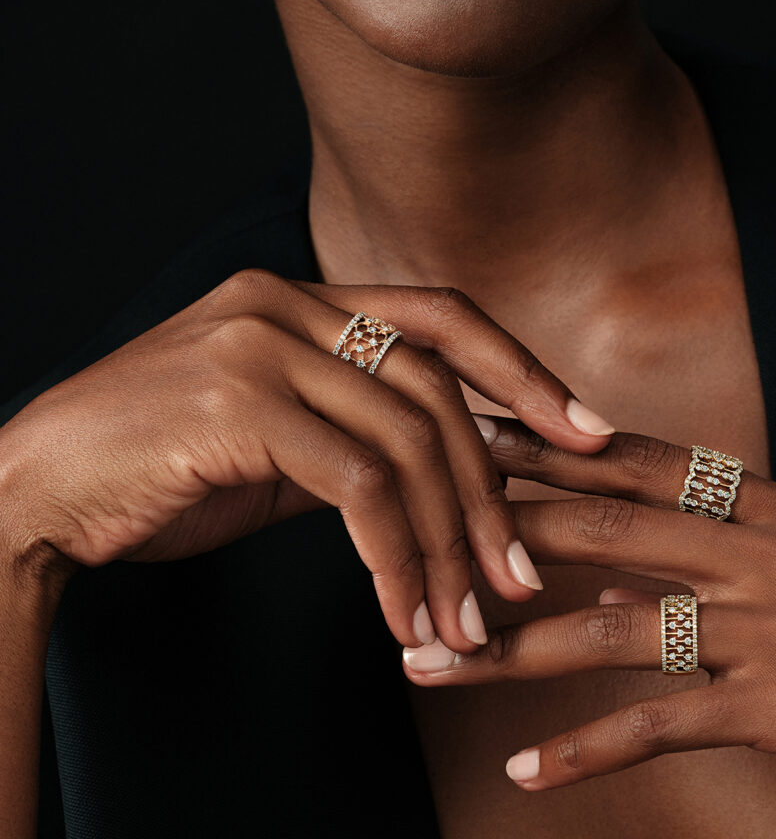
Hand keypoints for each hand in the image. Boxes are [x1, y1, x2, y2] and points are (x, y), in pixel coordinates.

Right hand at [0, 271, 615, 654]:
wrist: (37, 490)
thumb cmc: (161, 468)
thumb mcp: (276, 441)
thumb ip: (358, 436)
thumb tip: (455, 473)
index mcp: (301, 296)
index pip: (439, 315)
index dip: (519, 368)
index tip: (582, 430)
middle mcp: (285, 301)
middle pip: (434, 389)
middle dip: (490, 489)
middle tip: (520, 572)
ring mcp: (259, 342)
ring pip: (405, 439)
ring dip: (448, 541)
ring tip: (466, 618)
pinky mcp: (237, 401)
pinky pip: (357, 483)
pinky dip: (396, 556)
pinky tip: (405, 611)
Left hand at [403, 421, 775, 824]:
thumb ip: (721, 546)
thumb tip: (619, 559)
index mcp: (774, 503)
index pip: (641, 458)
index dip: (551, 446)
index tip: (478, 434)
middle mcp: (765, 549)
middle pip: (606, 523)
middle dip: (504, 525)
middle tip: (417, 526)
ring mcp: (771, 628)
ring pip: (612, 625)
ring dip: (511, 648)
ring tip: (430, 661)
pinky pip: (660, 725)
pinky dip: (587, 748)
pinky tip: (526, 768)